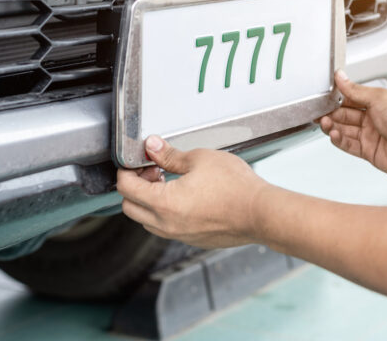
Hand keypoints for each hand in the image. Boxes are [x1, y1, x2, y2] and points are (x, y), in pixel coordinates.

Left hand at [116, 136, 269, 248]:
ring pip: (147, 220)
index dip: (127, 170)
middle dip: (136, 187)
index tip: (137, 162)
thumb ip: (170, 154)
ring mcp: (179, 235)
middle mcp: (167, 225)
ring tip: (170, 182)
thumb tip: (152, 147)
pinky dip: (165, 213)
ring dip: (150, 201)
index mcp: (164, 203)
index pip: (126, 188)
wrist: (260, 213)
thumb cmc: (236, 187)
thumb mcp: (200, 159)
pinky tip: (184, 197)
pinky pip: (167, 228)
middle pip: (130, 207)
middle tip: (153, 170)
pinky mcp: (192, 240)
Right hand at [319, 71, 386, 177]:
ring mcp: (370, 136)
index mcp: (376, 103)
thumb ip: (355, 90)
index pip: (350, 98)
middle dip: (331, 113)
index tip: (324, 97)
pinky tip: (333, 134)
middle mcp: (373, 119)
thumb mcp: (378, 98)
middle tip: (319, 112)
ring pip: (344, 130)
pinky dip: (338, 140)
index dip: (336, 98)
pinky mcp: (368, 151)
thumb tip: (341, 77)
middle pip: (344, 115)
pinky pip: (348, 145)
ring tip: (325, 123)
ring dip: (332, 126)